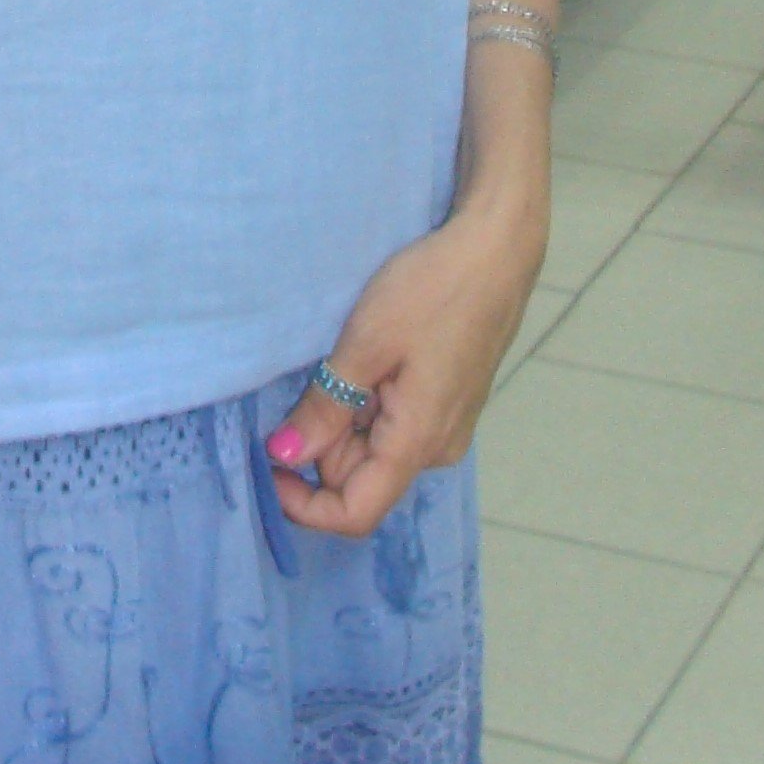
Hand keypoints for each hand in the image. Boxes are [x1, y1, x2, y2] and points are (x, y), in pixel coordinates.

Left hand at [266, 192, 546, 540]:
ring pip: (374, 449)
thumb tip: (286, 455)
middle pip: (360, 478)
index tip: (267, 466)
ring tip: (339, 358)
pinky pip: (394, 424)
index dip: (303, 505)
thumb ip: (325, 408)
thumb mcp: (365, 344)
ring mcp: (447, 425)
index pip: (355, 514)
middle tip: (303, 382)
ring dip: (342, 419)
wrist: (497, 249)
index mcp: (417, 443)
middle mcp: (438, 448)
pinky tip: (364, 357)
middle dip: (320, 446)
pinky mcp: (449, 402)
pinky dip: (366, 403)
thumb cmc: (433, 290)